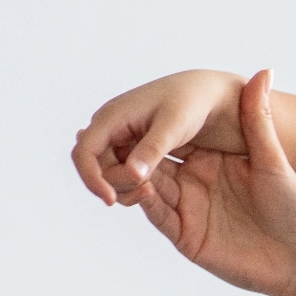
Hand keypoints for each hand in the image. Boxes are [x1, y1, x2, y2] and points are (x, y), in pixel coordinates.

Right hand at [73, 68, 248, 205]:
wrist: (211, 94)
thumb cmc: (193, 102)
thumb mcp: (174, 126)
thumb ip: (153, 149)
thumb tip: (133, 175)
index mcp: (112, 117)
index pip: (84, 153)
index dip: (92, 178)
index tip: (110, 200)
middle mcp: (111, 127)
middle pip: (97, 167)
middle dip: (116, 184)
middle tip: (148, 191)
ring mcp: (122, 137)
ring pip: (111, 172)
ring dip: (126, 186)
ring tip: (152, 191)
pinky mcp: (137, 146)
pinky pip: (127, 170)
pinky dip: (137, 182)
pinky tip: (155, 187)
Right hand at [112, 69, 295, 295]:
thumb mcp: (274, 161)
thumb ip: (259, 118)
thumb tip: (265, 71)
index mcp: (208, 161)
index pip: (162, 143)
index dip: (140, 132)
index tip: (124, 115)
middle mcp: (193, 184)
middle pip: (143, 164)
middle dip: (121, 152)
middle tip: (103, 140)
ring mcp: (188, 211)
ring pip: (143, 187)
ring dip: (126, 174)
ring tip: (121, 162)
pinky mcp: (187, 236)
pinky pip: (157, 214)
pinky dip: (145, 200)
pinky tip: (140, 186)